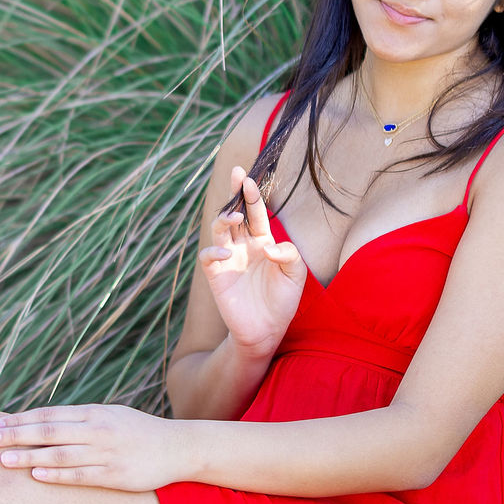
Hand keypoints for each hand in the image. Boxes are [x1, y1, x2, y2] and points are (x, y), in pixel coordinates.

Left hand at [0, 404, 193, 491]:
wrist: (178, 448)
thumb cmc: (138, 434)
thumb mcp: (110, 417)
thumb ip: (80, 420)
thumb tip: (45, 424)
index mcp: (93, 413)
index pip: (49, 415)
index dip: (21, 420)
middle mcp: (97, 430)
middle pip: (48, 431)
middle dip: (16, 435)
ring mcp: (106, 453)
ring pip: (60, 454)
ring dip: (29, 456)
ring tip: (3, 460)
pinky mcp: (115, 476)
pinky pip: (80, 475)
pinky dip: (56, 475)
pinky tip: (35, 476)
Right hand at [201, 166, 306, 356]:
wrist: (267, 330)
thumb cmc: (282, 301)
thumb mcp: (296, 275)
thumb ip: (289, 255)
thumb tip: (266, 247)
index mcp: (263, 241)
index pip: (256, 212)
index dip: (252, 195)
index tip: (249, 178)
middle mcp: (243, 246)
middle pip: (235, 213)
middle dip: (234, 193)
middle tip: (236, 173)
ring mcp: (228, 259)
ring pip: (219, 229)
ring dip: (224, 218)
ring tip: (234, 216)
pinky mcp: (216, 276)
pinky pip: (208, 256)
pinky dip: (214, 251)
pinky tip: (227, 254)